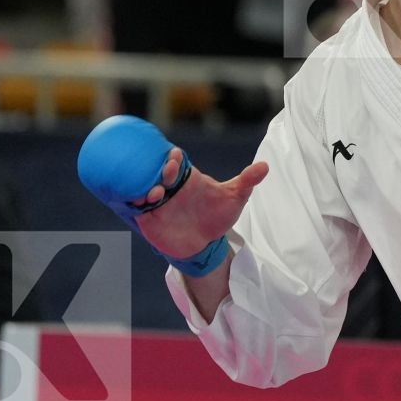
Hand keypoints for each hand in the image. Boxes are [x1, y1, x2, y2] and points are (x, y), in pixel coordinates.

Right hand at [133, 148, 269, 261]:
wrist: (205, 244)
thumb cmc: (217, 216)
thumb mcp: (234, 197)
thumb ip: (247, 181)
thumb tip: (265, 166)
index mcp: (187, 177)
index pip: (176, 161)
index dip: (173, 157)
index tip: (175, 156)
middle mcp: (170, 186)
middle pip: (157, 172)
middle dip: (159, 170)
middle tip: (167, 172)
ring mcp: (158, 202)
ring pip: (143, 188)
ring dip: (145, 188)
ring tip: (156, 193)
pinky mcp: (149, 218)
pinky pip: (136, 208)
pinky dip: (135, 204)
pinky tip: (142, 205)